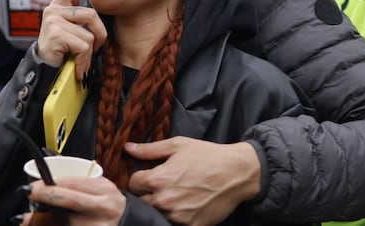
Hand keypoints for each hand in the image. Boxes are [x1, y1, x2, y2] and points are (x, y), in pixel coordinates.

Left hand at [16, 177, 126, 225]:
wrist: (130, 224)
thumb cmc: (109, 206)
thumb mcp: (100, 188)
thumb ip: (77, 179)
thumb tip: (49, 158)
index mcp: (103, 189)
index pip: (72, 183)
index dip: (49, 183)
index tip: (32, 185)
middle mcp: (102, 207)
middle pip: (68, 199)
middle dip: (44, 195)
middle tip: (26, 193)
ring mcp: (97, 225)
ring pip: (64, 220)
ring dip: (41, 220)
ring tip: (24, 219)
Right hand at [36, 0, 108, 76]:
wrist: (45, 69)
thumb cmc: (63, 49)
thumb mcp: (72, 28)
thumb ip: (82, 16)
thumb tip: (102, 1)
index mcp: (59, 4)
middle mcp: (54, 9)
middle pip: (91, 15)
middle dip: (100, 35)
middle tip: (94, 49)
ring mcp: (53, 20)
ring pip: (89, 35)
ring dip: (90, 52)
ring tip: (81, 60)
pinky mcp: (55, 34)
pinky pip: (83, 46)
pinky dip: (84, 60)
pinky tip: (76, 66)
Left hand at [126, 138, 260, 225]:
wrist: (237, 174)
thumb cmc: (207, 156)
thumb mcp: (177, 146)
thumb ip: (149, 149)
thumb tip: (127, 148)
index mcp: (158, 179)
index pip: (132, 184)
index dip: (139, 178)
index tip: (149, 175)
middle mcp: (164, 200)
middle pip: (140, 201)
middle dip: (146, 193)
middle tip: (161, 185)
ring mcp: (177, 216)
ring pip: (154, 213)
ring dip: (159, 205)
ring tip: (173, 194)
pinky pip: (172, 223)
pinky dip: (174, 216)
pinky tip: (184, 204)